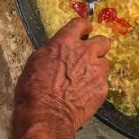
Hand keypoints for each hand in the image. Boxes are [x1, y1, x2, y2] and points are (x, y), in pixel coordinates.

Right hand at [13, 18, 110, 135]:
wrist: (46, 115)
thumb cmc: (34, 89)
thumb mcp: (36, 61)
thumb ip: (53, 50)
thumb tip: (58, 49)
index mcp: (65, 42)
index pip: (80, 24)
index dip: (83, 27)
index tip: (84, 30)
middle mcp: (85, 52)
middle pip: (103, 41)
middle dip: (97, 46)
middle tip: (89, 55)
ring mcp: (96, 71)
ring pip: (105, 63)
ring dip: (97, 68)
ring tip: (86, 78)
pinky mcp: (102, 88)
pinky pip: (103, 82)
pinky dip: (95, 86)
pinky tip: (85, 94)